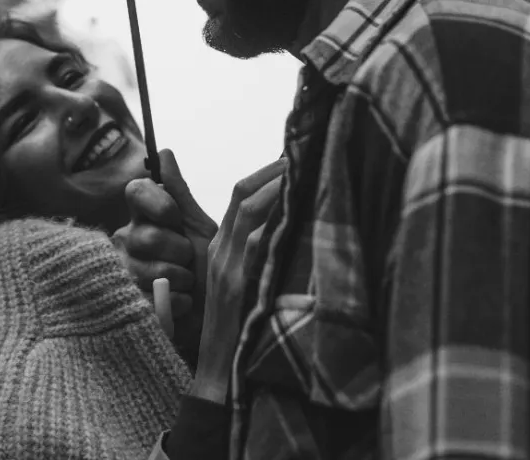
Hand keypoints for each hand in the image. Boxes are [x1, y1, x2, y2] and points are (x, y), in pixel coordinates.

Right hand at [114, 150, 217, 325]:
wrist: (215, 311)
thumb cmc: (206, 264)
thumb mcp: (197, 225)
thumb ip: (178, 191)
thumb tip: (163, 152)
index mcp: (141, 216)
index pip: (135, 191)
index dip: (160, 204)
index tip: (176, 219)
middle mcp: (125, 240)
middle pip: (147, 236)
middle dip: (180, 250)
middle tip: (188, 258)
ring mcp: (122, 273)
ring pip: (152, 271)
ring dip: (183, 279)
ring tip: (188, 282)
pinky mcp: (128, 305)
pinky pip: (156, 298)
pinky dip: (180, 302)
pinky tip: (183, 302)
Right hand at [190, 158, 285, 404]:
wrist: (218, 376)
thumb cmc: (235, 331)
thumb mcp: (240, 284)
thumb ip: (255, 252)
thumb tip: (283, 224)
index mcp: (220, 248)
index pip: (239, 193)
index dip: (266, 170)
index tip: (295, 154)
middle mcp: (222, 253)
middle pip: (244, 194)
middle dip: (276, 170)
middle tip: (308, 152)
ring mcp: (230, 269)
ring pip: (251, 213)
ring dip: (282, 189)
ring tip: (311, 172)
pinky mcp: (240, 288)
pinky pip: (259, 245)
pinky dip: (280, 223)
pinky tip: (305, 212)